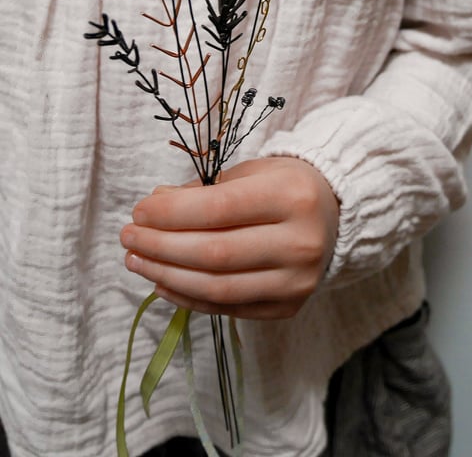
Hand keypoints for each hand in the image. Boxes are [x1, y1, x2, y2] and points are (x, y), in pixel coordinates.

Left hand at [120, 157, 338, 319]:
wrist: (334, 216)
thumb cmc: (286, 187)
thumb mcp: (252, 172)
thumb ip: (204, 190)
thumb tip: (154, 206)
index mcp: (291, 196)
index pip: (218, 209)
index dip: (171, 213)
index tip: (138, 211)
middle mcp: (299, 242)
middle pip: (214, 253)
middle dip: (161, 246)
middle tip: (129, 237)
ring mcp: (296, 281)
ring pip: (217, 288)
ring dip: (167, 276)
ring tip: (137, 261)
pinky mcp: (288, 307)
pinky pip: (227, 308)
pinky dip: (188, 297)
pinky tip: (163, 282)